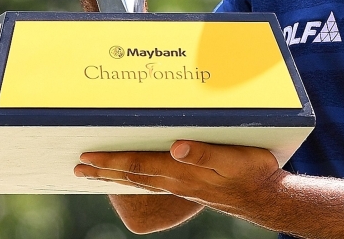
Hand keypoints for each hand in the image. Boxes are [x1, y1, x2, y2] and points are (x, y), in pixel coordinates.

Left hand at [76, 142, 283, 217]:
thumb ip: (204, 152)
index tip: (88, 157)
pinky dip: (134, 181)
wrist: (265, 196)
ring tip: (93, 173)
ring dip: (114, 177)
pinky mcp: (188, 188)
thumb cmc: (252, 172)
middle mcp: (176, 181)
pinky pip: (152, 184)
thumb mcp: (233, 158)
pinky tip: (130, 179)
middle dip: (103, 171)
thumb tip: (176, 147)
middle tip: (77, 166)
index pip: (139, 165)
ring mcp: (181, 187)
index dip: (112, 161)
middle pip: (132, 176)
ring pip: (139, 182)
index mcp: (182, 172)